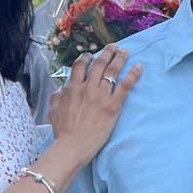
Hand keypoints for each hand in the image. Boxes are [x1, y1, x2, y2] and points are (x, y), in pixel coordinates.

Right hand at [49, 45, 142, 164]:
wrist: (72, 145)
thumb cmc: (63, 131)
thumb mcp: (54, 110)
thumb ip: (57, 96)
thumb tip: (62, 88)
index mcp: (72, 88)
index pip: (79, 66)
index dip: (86, 58)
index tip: (91, 54)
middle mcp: (87, 88)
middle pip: (99, 64)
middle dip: (107, 53)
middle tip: (113, 47)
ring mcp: (101, 95)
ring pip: (112, 71)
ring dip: (120, 58)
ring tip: (125, 51)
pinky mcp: (113, 105)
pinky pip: (125, 85)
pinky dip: (133, 74)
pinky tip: (139, 66)